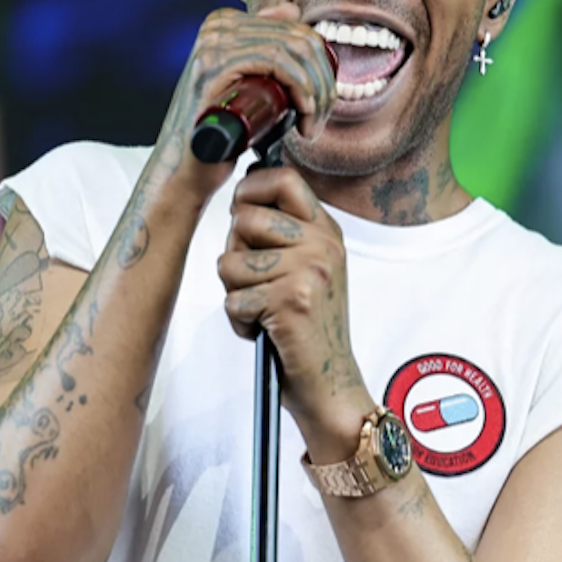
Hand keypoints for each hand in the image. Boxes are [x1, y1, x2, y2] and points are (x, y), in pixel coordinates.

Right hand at [152, 4, 336, 202]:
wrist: (187, 167)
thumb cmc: (221, 132)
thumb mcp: (249, 81)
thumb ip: (264, 46)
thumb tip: (292, 10)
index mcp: (227, 22)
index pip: (297, 29)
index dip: (322, 66)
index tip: (322, 104)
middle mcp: (218, 25)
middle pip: (298, 38)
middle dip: (323, 81)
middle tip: (320, 118)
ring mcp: (214, 41)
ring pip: (293, 50)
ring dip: (316, 91)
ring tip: (312, 124)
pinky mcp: (216, 64)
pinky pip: (277, 62)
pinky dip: (301, 87)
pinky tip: (304, 114)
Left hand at [216, 167, 374, 448]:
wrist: (331, 383)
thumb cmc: (308, 329)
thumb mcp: (307, 269)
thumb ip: (282, 233)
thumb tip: (241, 197)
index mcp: (327, 231)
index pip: (284, 179)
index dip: (250, 190)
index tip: (243, 213)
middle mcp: (323, 244)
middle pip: (246, 218)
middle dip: (235, 254)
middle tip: (257, 283)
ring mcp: (310, 270)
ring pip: (231, 261)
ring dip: (235, 293)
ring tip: (263, 311)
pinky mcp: (293, 300)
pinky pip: (233, 298)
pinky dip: (239, 322)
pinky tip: (264, 331)